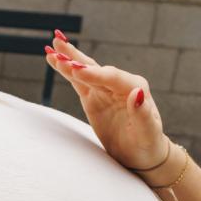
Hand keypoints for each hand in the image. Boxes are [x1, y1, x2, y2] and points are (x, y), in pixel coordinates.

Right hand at [44, 32, 169, 173]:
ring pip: (85, 71)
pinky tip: (55, 59)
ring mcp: (105, 89)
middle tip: (59, 47)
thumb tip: (135, 92)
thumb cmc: (147, 143)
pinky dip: (66, 71)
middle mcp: (120, 83)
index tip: (76, 70)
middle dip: (77, 59)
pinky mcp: (94, 97)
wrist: (142, 153)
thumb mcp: (148, 133)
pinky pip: (78, 81)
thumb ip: (142, 114)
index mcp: (135, 87)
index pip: (111, 77)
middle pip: (96, 68)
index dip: (93, 74)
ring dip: (68, 59)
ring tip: (52, 46)